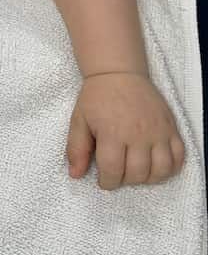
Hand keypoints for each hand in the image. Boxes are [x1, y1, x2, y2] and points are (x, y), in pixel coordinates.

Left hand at [66, 73, 185, 189]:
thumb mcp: (79, 120)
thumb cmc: (97, 97)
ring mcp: (158, 131)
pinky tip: (157, 166)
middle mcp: (138, 134)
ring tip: (136, 171)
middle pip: (137, 174)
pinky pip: (179, 157)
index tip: (104, 180)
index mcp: (113, 132)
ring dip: (148, 178)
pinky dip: (171, 168)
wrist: (119, 73)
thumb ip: (77, 149)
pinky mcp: (171, 128)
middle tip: (118, 173)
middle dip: (125, 180)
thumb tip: (75, 175)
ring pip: (160, 170)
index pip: (113, 171)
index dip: (107, 182)